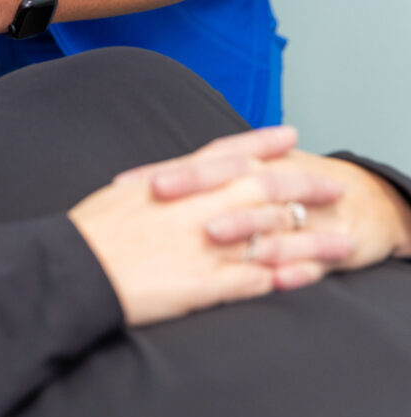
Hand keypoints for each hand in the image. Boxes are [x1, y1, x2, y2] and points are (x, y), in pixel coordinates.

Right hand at [70, 127, 358, 325]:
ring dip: (311, 239)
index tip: (290, 134)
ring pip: (274, 236)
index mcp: (175, 182)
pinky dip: (285, 277)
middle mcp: (199, 207)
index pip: (228, 154)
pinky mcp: (207, 281)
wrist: (75, 267)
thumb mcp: (120, 195)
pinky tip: (306, 277)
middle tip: (333, 185)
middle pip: (265, 190)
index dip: (262, 143)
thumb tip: (164, 182)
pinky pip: (257, 278)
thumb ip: (153, 185)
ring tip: (341, 243)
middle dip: (305, 186)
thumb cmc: (88, 233)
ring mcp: (207, 243)